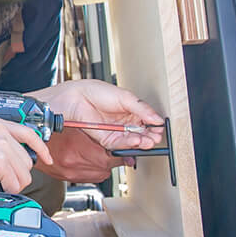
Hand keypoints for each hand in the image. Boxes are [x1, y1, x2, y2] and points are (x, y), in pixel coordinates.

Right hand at [0, 116, 53, 192]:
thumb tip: (13, 167)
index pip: (29, 133)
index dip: (41, 148)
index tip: (46, 158)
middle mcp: (1, 129)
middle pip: (28, 161)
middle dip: (16, 175)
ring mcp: (1, 143)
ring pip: (24, 175)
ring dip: (10, 183)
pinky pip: (15, 182)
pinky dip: (4, 188)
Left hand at [31, 80, 164, 149]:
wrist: (76, 98)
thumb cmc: (95, 92)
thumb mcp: (124, 97)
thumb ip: (141, 108)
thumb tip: (157, 118)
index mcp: (131, 110)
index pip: (148, 121)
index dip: (155, 126)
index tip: (160, 128)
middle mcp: (125, 122)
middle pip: (142, 133)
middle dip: (150, 136)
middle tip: (155, 137)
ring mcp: (116, 131)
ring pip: (133, 141)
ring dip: (142, 142)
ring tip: (148, 141)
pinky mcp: (107, 139)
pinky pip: (120, 144)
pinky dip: (129, 144)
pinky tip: (136, 141)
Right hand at [36, 127, 126, 182]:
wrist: (34, 144)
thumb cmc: (53, 133)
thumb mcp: (77, 129)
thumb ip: (98, 135)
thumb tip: (116, 144)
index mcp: (80, 149)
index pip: (112, 156)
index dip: (121, 153)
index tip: (124, 150)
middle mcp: (77, 164)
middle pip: (108, 167)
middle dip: (112, 159)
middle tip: (109, 151)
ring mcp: (73, 173)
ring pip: (102, 174)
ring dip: (104, 166)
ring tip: (97, 155)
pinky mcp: (70, 178)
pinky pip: (91, 178)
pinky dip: (93, 171)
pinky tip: (88, 162)